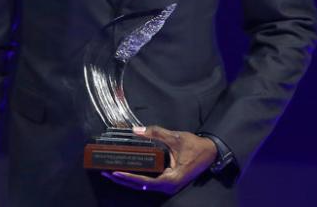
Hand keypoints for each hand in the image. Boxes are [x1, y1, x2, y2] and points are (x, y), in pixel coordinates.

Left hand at [102, 125, 216, 194]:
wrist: (211, 152)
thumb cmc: (195, 147)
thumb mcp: (176, 138)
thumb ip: (156, 133)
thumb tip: (137, 130)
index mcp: (172, 179)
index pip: (146, 182)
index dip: (130, 178)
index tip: (116, 172)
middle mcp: (168, 185)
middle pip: (141, 186)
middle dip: (123, 180)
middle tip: (105, 172)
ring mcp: (167, 184)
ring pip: (143, 185)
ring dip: (127, 180)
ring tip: (110, 173)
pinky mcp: (167, 181)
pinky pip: (148, 181)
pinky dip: (136, 177)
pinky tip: (125, 172)